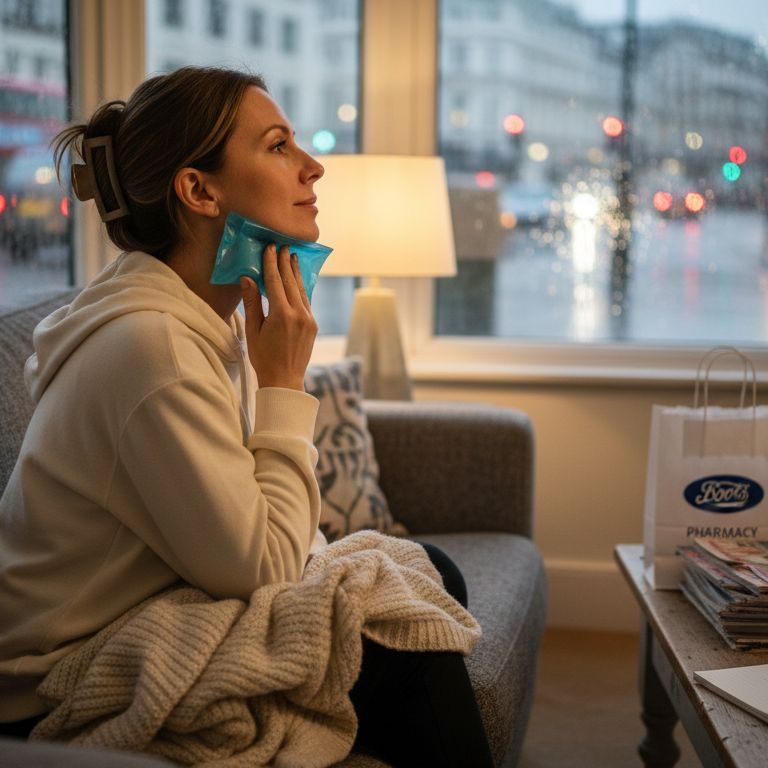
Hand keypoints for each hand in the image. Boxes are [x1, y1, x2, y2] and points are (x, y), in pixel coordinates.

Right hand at [240, 244, 317, 390]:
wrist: (285, 380)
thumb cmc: (263, 357)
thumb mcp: (253, 330)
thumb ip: (252, 303)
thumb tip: (247, 278)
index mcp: (281, 315)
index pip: (275, 282)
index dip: (271, 263)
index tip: (269, 248)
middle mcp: (298, 314)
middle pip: (290, 282)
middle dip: (285, 262)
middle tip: (282, 245)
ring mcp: (309, 319)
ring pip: (301, 289)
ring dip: (295, 272)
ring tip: (292, 256)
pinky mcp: (313, 324)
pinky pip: (306, 300)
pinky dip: (301, 287)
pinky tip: (297, 279)